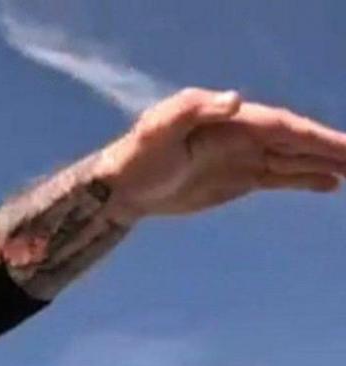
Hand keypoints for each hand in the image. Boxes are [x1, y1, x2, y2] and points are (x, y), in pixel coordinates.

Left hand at [102, 88, 345, 219]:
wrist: (121, 187)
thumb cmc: (136, 154)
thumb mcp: (156, 128)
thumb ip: (191, 110)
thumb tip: (235, 99)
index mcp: (232, 120)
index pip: (283, 127)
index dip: (315, 137)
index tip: (344, 147)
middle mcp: (244, 136)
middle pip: (297, 142)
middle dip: (331, 149)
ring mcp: (244, 158)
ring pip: (295, 160)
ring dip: (325, 164)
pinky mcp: (239, 180)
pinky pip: (280, 177)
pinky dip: (305, 180)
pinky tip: (330, 184)